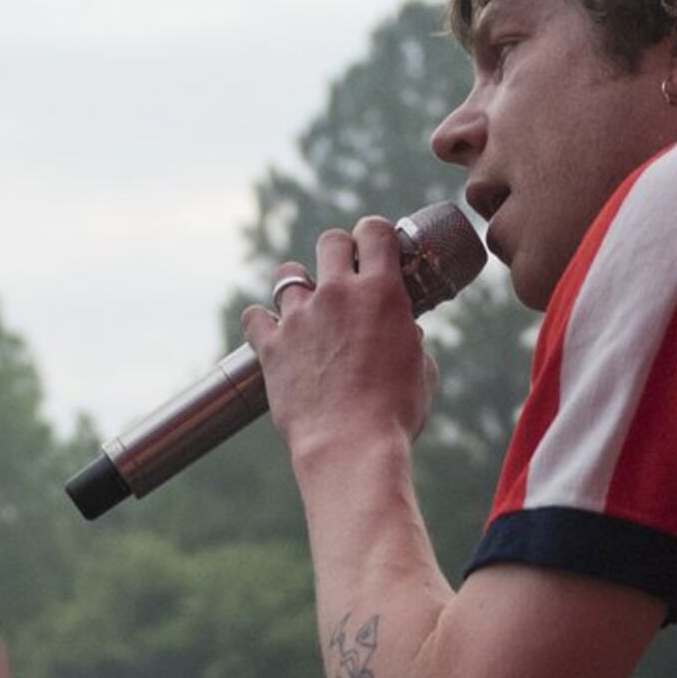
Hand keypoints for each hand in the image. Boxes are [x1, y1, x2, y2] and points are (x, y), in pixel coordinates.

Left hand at [247, 215, 433, 471]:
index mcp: (382, 292)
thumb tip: (407, 334)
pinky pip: (254, 316)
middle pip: (330, 240)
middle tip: (343, 276)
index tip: (375, 249)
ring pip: (287, 273)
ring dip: (297, 284)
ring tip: (306, 305)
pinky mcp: (270, 346)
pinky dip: (261, 321)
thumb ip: (411, 340)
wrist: (351, 446)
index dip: (375, 235)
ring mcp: (300, 317)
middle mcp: (337, 293)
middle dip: (338, 252)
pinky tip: (271, 332)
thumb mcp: (422, 370)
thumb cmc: (395, 414)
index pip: (375, 231)